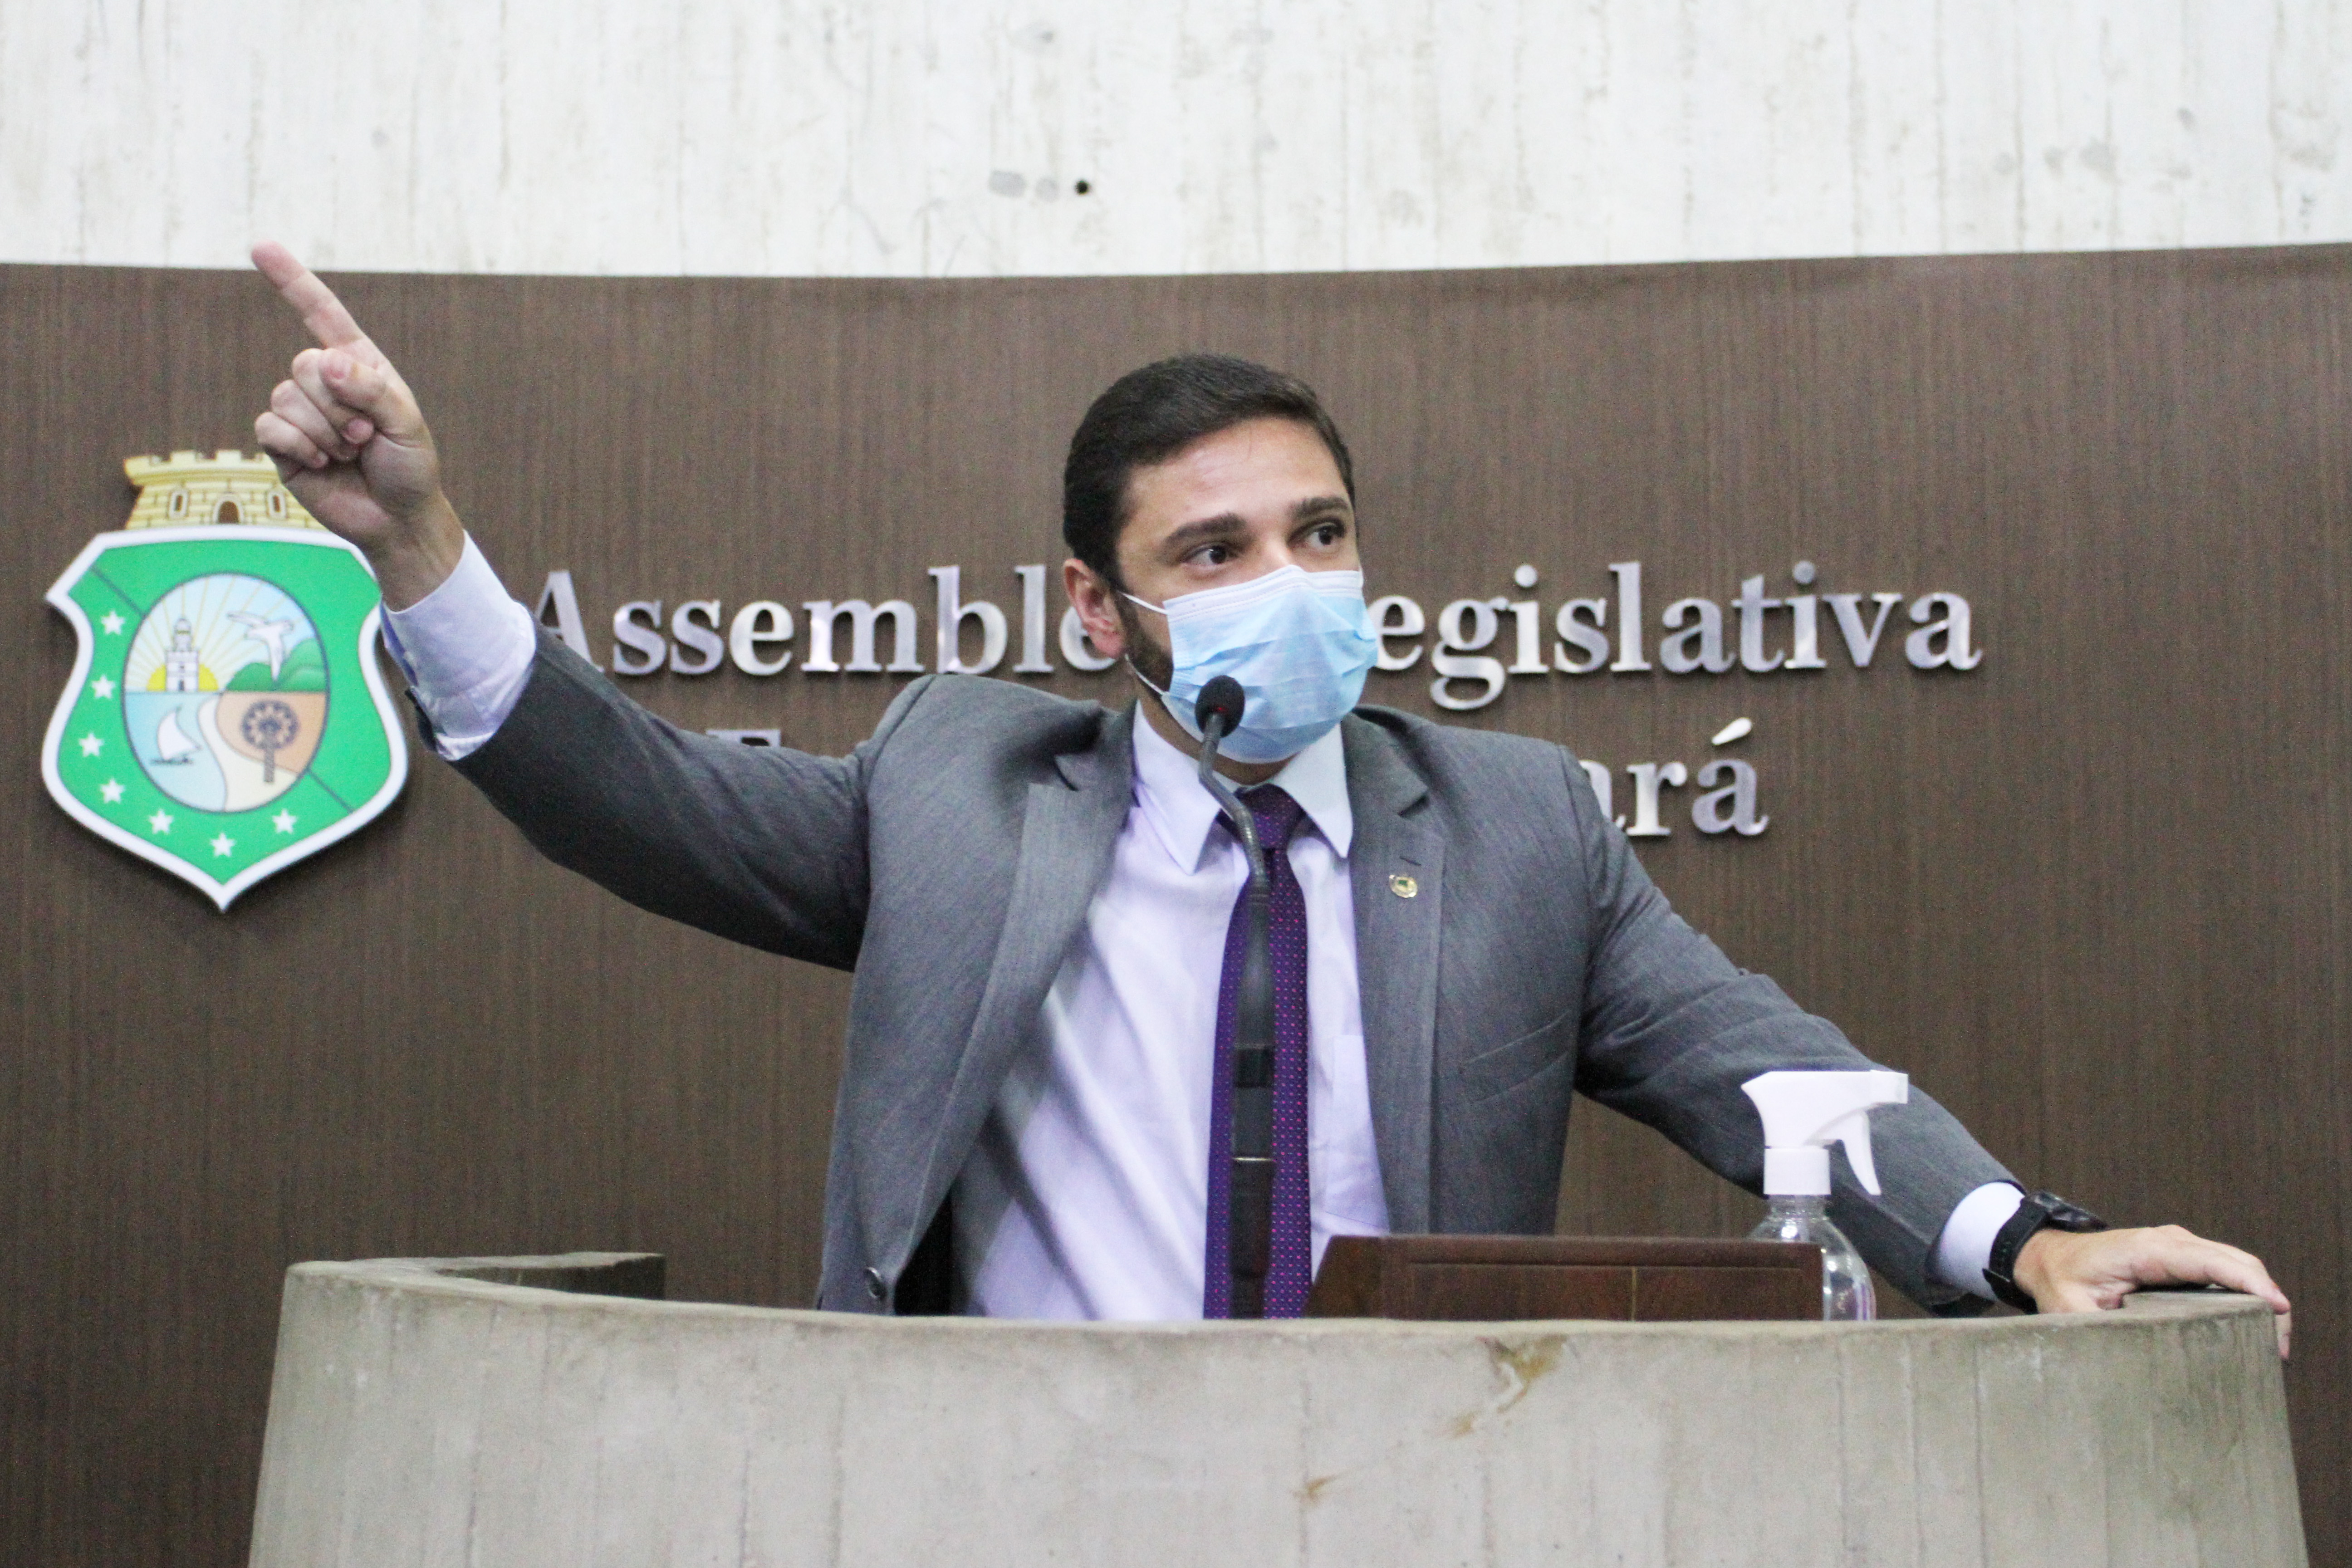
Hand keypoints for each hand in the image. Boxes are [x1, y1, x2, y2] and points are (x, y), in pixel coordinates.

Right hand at [250, 241, 463, 607]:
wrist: (397, 518)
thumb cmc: (410, 467)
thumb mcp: (407, 424)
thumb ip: (372, 388)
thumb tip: (327, 362)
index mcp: (358, 364)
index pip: (321, 313)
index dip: (291, 280)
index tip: (260, 247)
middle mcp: (325, 382)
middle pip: (304, 364)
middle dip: (340, 405)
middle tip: (366, 436)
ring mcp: (300, 413)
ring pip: (287, 397)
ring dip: (326, 432)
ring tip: (351, 453)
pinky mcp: (282, 444)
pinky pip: (270, 427)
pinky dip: (301, 447)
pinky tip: (323, 464)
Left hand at [2016, 1224, 2291, 1357]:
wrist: (2047, 1257)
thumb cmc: (2059, 1282)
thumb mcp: (2069, 1310)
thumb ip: (2096, 1330)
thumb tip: (2122, 1361)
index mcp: (2146, 1251)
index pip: (2210, 1261)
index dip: (2249, 1282)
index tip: (2278, 1308)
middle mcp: (2170, 1242)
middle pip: (2236, 1262)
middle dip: (2267, 1299)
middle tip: (2279, 1350)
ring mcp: (2179, 1248)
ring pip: (2237, 1265)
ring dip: (2261, 1298)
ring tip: (2273, 1346)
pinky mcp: (2182, 1260)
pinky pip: (2224, 1271)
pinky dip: (2246, 1293)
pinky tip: (2253, 1328)